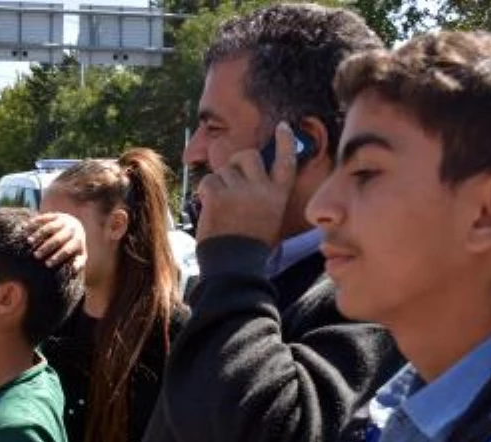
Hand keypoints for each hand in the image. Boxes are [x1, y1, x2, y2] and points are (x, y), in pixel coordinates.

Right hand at [27, 212, 85, 270]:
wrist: (76, 226)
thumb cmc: (75, 246)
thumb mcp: (80, 254)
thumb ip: (79, 263)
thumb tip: (74, 268)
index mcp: (77, 240)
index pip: (67, 249)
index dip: (57, 257)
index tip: (47, 265)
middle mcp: (71, 229)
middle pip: (58, 239)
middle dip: (46, 248)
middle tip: (36, 256)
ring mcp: (63, 220)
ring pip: (50, 227)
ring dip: (39, 234)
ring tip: (29, 242)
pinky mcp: (55, 215)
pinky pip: (44, 218)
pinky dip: (35, 223)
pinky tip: (26, 228)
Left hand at [195, 121, 297, 246]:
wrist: (234, 266)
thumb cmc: (248, 247)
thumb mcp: (268, 218)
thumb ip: (261, 195)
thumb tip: (245, 176)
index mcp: (278, 195)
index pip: (285, 161)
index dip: (285, 141)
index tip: (282, 126)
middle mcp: (262, 188)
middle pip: (248, 155)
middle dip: (236, 163)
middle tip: (230, 183)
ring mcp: (240, 190)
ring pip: (224, 170)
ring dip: (218, 184)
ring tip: (222, 208)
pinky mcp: (219, 194)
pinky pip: (208, 181)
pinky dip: (205, 192)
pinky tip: (210, 208)